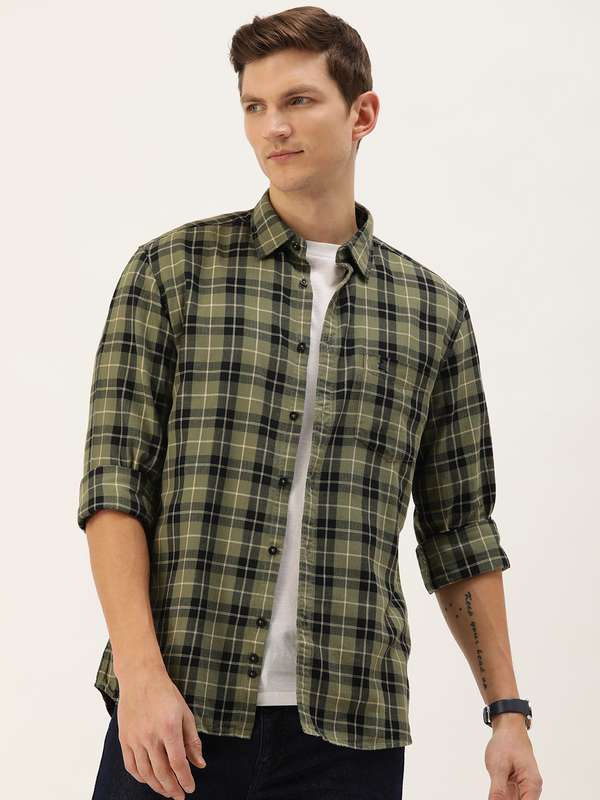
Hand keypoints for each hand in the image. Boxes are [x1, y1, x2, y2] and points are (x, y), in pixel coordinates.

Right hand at [116, 666, 206, 798]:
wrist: (140, 678)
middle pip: (161, 772)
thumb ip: (192, 740)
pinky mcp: (124, 738)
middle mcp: (150, 736)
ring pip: (146, 773)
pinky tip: (149, 780)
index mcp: (169, 728)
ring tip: (166, 791)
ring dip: (157, 786)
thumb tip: (199, 764)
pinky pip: (131, 765)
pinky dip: (140, 777)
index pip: (178, 763)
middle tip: (179, 796)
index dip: (185, 779)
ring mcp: (135, 738)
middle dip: (172, 788)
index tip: (190, 789)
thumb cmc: (165, 693)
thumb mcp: (185, 712)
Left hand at [485, 714, 542, 798]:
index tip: (498, 799)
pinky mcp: (516, 785)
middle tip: (495, 794)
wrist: (508, 727)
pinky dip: (502, 798)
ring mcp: (524, 787)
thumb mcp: (498, 767)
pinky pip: (510, 797)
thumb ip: (497, 790)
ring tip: (495, 791)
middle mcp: (530, 788)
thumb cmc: (507, 742)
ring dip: (503, 798)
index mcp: (531, 785)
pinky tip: (495, 794)